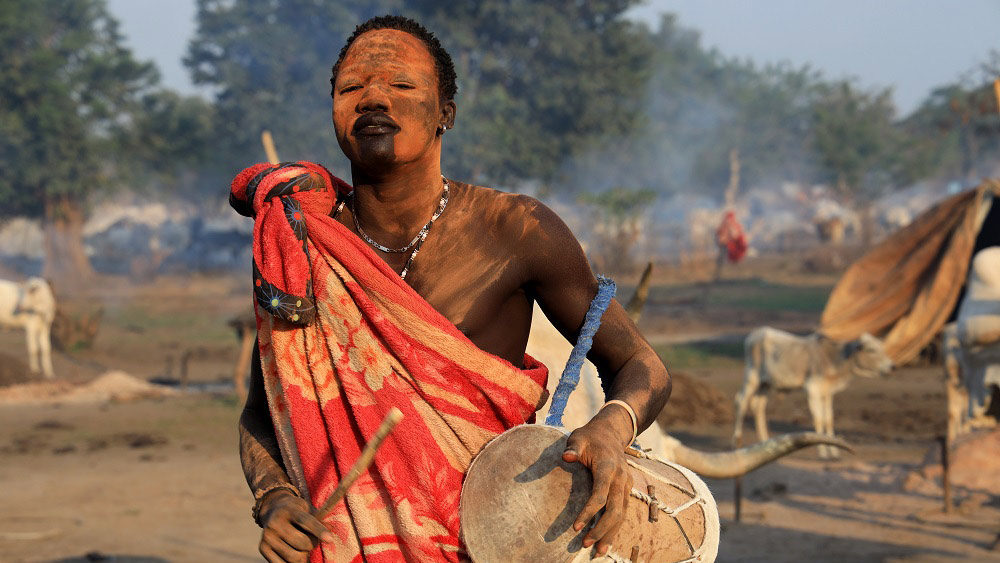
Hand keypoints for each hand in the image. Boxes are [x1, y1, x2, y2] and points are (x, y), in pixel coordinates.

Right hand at [257, 489, 333, 562]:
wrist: (272, 509)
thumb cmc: (296, 511)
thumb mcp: (307, 509)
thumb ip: (319, 519)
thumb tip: (331, 530)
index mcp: (289, 510)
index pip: (306, 521)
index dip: (318, 531)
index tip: (329, 539)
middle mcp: (275, 523)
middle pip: (301, 543)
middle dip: (312, 545)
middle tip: (313, 542)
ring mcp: (268, 536)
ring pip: (293, 557)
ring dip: (304, 557)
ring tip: (304, 549)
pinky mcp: (262, 548)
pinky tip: (295, 556)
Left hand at [562, 416, 632, 556]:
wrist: (611, 433)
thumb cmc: (589, 437)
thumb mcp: (578, 438)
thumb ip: (573, 448)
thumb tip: (565, 457)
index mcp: (608, 467)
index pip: (600, 494)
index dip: (589, 512)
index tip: (575, 527)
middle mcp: (620, 478)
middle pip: (615, 509)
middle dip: (601, 529)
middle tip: (585, 544)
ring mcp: (626, 484)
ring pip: (622, 514)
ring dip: (610, 533)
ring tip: (598, 552)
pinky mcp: (626, 490)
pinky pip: (623, 511)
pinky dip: (615, 527)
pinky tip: (606, 540)